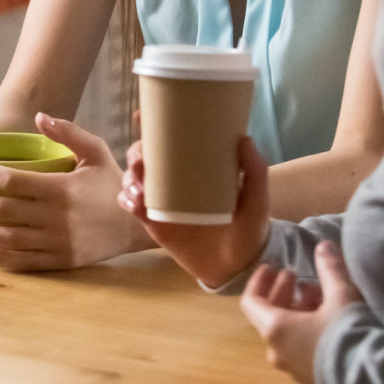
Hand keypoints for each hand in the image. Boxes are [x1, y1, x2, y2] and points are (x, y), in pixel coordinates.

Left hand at [0, 114, 147, 269]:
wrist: (138, 226)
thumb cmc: (114, 184)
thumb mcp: (96, 151)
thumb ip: (68, 132)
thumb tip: (38, 116)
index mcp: (61, 189)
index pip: (12, 181)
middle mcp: (55, 218)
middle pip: (3, 209)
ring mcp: (57, 243)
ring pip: (8, 238)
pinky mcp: (60, 261)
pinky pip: (23, 261)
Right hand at [118, 134, 271, 289]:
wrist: (236, 267)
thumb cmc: (248, 228)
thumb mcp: (256, 200)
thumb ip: (255, 172)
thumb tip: (244, 138)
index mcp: (195, 166)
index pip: (169, 139)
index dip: (150, 125)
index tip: (140, 116)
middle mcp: (173, 178)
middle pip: (144, 157)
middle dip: (135, 154)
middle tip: (140, 163)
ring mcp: (161, 200)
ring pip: (133, 179)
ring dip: (128, 178)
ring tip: (138, 190)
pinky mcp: (152, 221)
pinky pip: (131, 205)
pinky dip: (126, 200)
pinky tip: (133, 204)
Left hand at [239, 240, 362, 383]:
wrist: (372, 379)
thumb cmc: (348, 332)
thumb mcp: (340, 294)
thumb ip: (329, 268)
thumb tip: (323, 245)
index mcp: (275, 329)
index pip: (251, 302)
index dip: (259, 281)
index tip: (272, 267)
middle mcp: (277, 350)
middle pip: (269, 316)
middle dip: (282, 292)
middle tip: (296, 276)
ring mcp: (292, 368)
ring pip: (285, 332)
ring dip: (296, 309)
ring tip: (317, 293)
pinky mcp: (309, 378)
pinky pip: (297, 347)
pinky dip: (304, 328)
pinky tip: (326, 318)